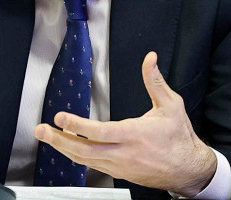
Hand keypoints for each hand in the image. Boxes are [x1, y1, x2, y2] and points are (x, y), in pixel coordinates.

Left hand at [33, 52, 216, 195]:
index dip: (78, 126)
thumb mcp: (171, 105)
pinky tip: (67, 149)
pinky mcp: (119, 172)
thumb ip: (155, 81)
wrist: (188, 170)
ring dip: (63, 148)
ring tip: (47, 137)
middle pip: (84, 150)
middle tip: (41, 130)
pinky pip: (92, 165)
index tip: (60, 118)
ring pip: (85, 159)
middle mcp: (124, 153)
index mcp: (135, 135)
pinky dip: (76, 157)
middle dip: (59, 139)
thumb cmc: (179, 138)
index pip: (100, 132)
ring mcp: (120, 166)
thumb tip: (150, 59)